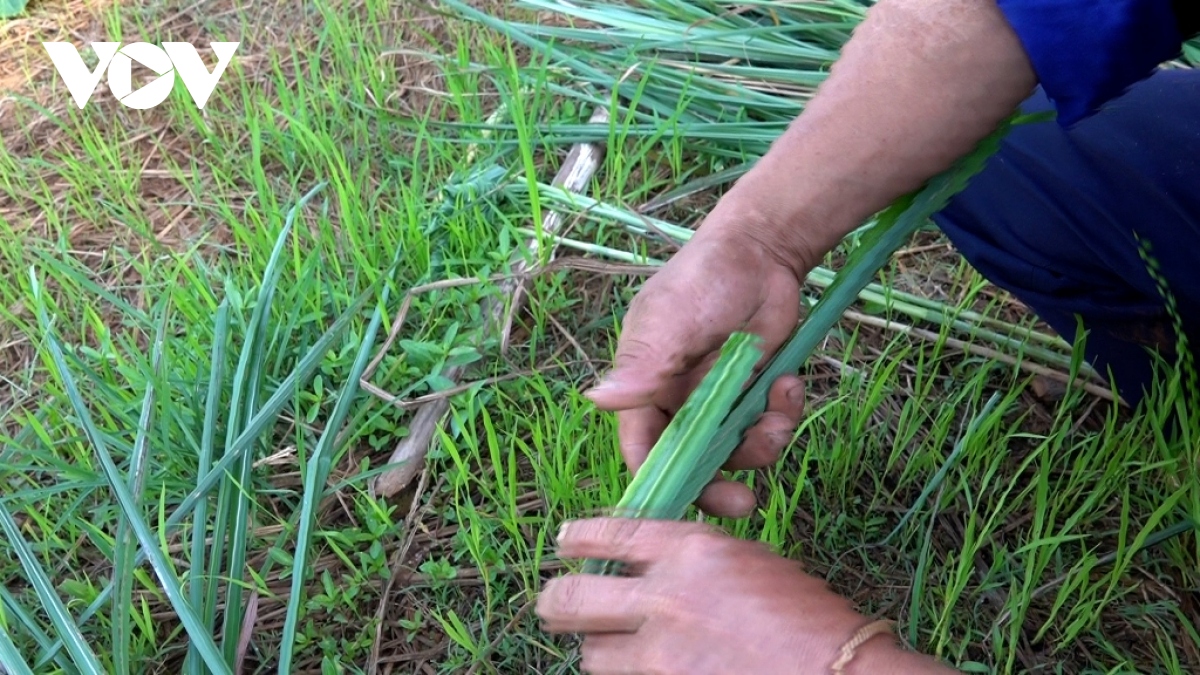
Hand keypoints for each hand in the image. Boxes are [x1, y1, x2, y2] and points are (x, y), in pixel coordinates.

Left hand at [537, 518, 941, 674]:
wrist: (837, 673)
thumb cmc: (806, 616)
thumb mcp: (745, 561)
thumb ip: (689, 559)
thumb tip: (644, 569)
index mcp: (689, 548)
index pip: (608, 533)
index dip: (576, 538)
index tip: (563, 542)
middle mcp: (664, 595)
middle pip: (574, 596)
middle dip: (557, 600)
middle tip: (554, 602)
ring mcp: (661, 652)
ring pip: (591, 652)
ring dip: (596, 649)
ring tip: (609, 649)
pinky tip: (643, 672)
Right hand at [586, 208, 810, 518]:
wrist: (761, 251)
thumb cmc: (702, 279)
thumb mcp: (670, 321)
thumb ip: (642, 366)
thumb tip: (598, 400)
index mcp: (645, 388)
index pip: (641, 447)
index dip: (656, 478)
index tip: (679, 504)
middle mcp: (679, 401)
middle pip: (691, 462)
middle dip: (717, 484)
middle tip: (743, 503)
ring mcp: (719, 400)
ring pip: (735, 450)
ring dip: (761, 442)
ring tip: (780, 409)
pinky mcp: (753, 393)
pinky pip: (767, 425)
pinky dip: (782, 413)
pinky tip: (789, 384)